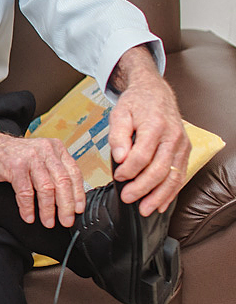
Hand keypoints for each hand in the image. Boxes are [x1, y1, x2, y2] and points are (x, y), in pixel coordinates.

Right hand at [0, 121, 85, 227]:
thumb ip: (52, 170)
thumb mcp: (37, 156)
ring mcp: (30, 157)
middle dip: (66, 206)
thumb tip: (68, 195)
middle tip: (66, 221)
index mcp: (54, 148)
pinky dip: (27, 207)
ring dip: (47, 210)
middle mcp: (45, 150)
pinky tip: (28, 216)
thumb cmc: (11, 154)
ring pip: (46, 189)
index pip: (73, 173)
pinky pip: (25, 192)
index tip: (78, 210)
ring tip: (47, 222)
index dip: (78, 194)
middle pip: (62, 182)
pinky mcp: (14, 166)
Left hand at [108, 47, 190, 214]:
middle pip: (159, 170)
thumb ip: (118, 135)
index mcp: (155, 127)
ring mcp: (182, 145)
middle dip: (142, 188)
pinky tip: (161, 204)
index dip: (129, 170)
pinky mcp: (185, 151)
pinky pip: (181, 175)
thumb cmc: (136, 104)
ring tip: (145, 209)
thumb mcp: (119, 113)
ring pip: (173, 176)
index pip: (142, 156)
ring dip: (159, 196)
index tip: (117, 177)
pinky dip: (171, 192)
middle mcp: (173, 137)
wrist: (156, 93)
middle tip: (127, 199)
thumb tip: (120, 157)